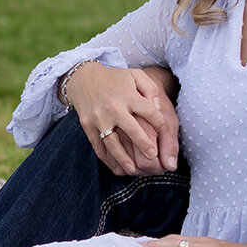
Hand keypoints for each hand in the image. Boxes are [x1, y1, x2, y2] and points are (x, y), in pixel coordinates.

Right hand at [62, 62, 180, 175]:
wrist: (83, 79)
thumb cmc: (115, 79)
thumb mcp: (135, 76)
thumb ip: (150, 89)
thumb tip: (157, 108)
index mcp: (128, 95)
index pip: (149, 112)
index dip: (159, 124)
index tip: (163, 133)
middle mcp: (114, 108)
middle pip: (132, 130)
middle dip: (143, 145)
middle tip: (152, 157)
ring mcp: (99, 119)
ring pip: (112, 143)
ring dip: (123, 159)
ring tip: (134, 170)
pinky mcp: (88, 126)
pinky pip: (98, 146)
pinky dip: (107, 159)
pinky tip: (117, 168)